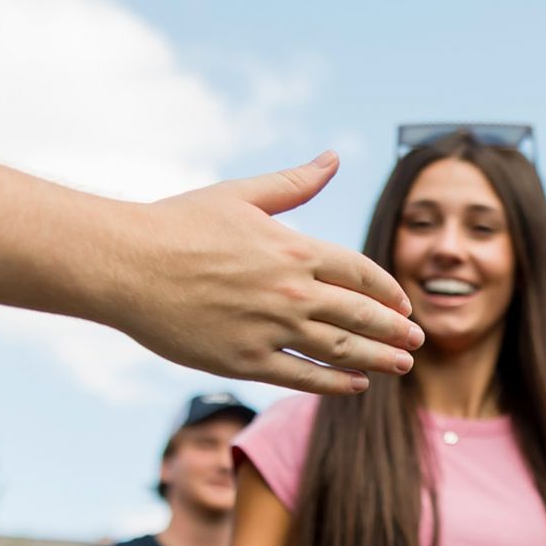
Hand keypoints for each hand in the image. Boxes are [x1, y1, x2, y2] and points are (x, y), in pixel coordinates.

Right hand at [109, 153, 424, 394]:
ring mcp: (269, 329)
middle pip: (361, 316)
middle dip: (395, 331)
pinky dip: (334, 384)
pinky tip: (354, 387)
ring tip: (401, 368)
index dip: (388, 292)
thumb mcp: (241, 194)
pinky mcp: (245, 361)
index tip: (404, 305)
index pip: (360, 273)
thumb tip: (333, 157)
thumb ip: (294, 183)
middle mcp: (291, 291)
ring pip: (339, 351)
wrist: (127, 264)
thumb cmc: (178, 224)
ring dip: (376, 361)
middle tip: (418, 342)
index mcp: (294, 248)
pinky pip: (302, 377)